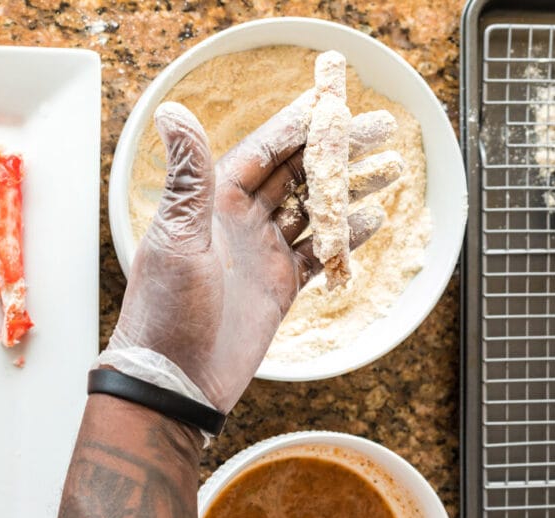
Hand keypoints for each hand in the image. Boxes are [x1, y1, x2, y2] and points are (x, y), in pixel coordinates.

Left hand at [100, 96, 399, 412]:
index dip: (298, 125)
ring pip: (314, 211)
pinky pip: (318, 254)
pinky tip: (373, 220)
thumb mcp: (178, 236)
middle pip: (296, 174)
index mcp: (212, 203)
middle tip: (378, 129)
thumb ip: (189, 176)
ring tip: (390, 168)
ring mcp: (261, 255)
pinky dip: (345, 238)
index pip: (263, 151)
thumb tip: (172, 113)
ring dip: (349, 190)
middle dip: (336, 151)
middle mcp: (239, 223)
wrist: (174, 379)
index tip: (332, 102)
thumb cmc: (164, 310)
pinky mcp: (279, 287)